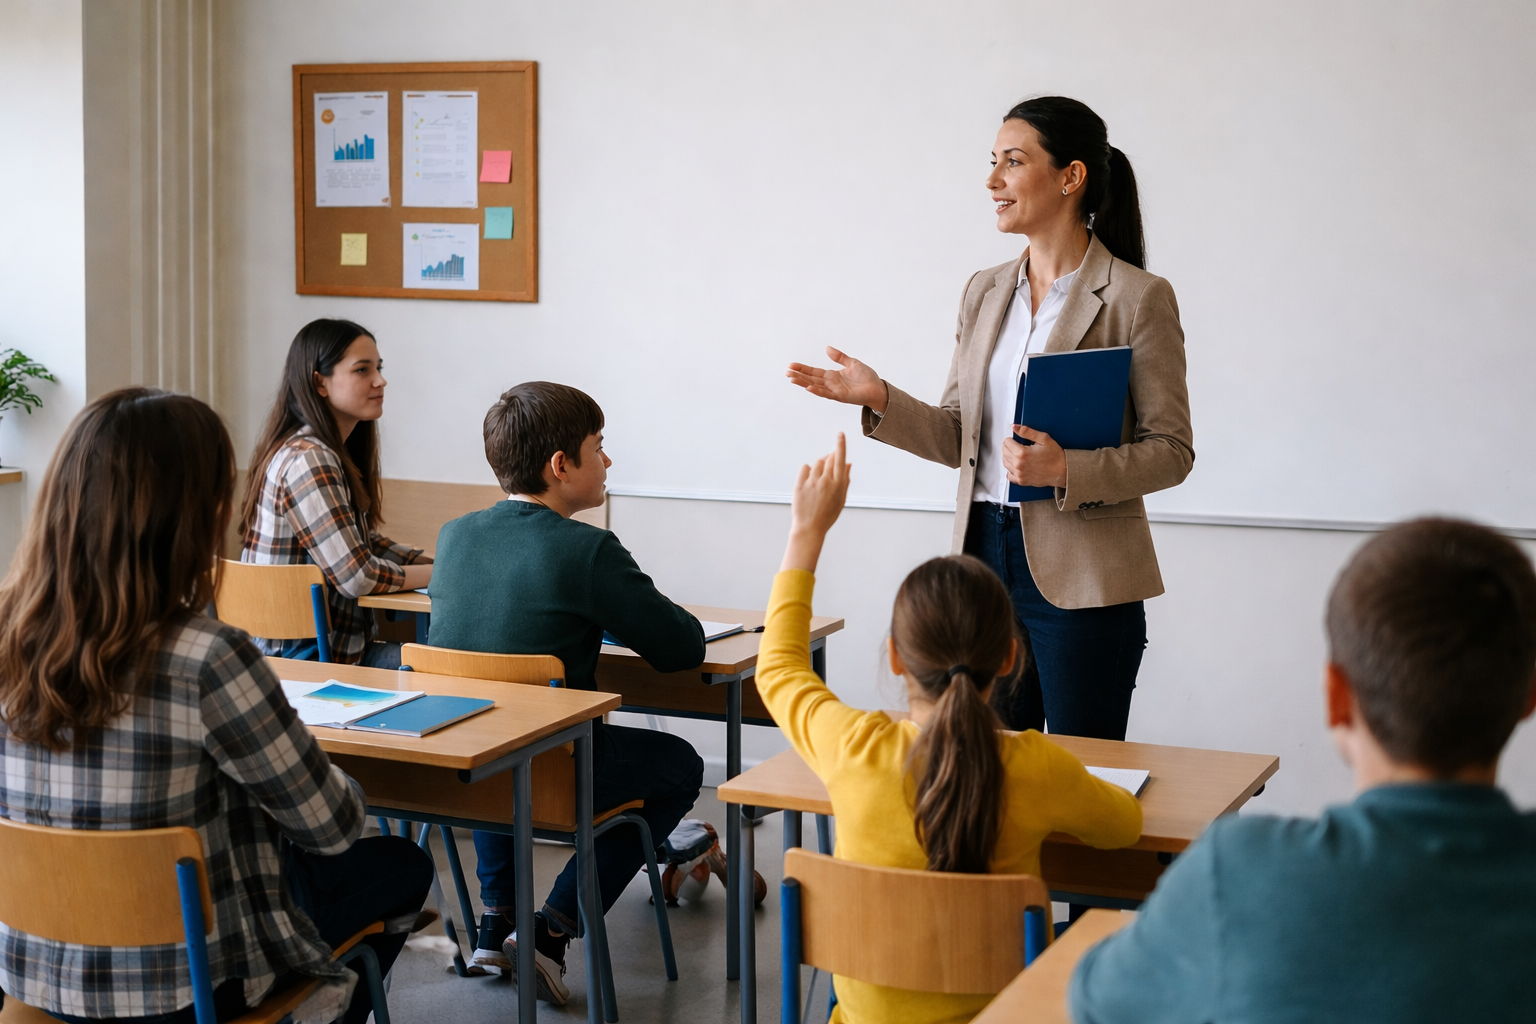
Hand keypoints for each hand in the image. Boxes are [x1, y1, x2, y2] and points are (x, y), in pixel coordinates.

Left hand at [782, 433, 850, 572]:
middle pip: (828, 459)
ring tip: (819, 479)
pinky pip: (804, 468)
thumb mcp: (841, 499)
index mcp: (838, 485)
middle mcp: (825, 481)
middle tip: (830, 463)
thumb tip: (848, 463)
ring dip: (820, 466)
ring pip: (817, 463)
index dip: (840, 445)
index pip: (840, 459)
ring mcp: (811, 482)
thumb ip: (845, 480)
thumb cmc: (828, 515)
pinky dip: (808, 470)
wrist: (809, 528)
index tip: (840, 434)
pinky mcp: (799, 485)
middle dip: (830, 457)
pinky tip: (810, 480)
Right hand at [786, 347, 888, 414]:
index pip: (813, 372)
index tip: (791, 365)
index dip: (802, 368)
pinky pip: (827, 394)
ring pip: (815, 386)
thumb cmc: (867, 378)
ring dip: (803, 383)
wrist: (878, 388)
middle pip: (811, 379)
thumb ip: (839, 357)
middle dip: (798, 376)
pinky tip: (808, 387)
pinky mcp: (841, 396)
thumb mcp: (852, 362)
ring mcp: (834, 391)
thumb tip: (827, 348)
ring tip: (792, 379)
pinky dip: (817, 391)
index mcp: (832, 376)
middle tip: (786, 372)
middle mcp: (831, 384)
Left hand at [1003, 425, 1067, 488]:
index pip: (1006, 442)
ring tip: (1018, 454)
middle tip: (1018, 446)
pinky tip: (1018, 465)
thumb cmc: (1055, 456)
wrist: (1063, 471)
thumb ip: (1027, 431)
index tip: (1017, 440)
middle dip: (1009, 447)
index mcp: (1022, 453)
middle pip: (1004, 452)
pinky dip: (1011, 469)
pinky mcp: (1021, 481)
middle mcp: (1018, 465)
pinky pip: (1009, 475)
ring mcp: (1019, 474)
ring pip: (1005, 462)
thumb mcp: (1043, 438)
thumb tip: (1014, 427)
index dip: (1011, 439)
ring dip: (1009, 457)